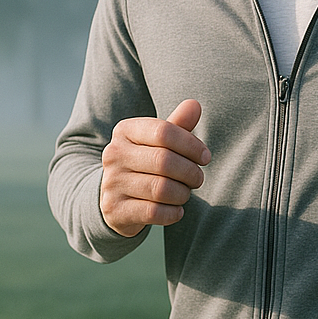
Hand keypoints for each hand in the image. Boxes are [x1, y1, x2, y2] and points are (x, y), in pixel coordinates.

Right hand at [99, 99, 209, 237]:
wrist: (115, 197)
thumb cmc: (146, 163)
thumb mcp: (160, 142)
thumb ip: (178, 125)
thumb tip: (195, 105)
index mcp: (125, 131)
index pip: (164, 132)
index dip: (191, 145)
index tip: (205, 157)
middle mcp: (114, 154)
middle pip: (164, 161)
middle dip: (190, 172)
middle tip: (198, 179)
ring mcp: (112, 183)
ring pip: (161, 189)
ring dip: (182, 194)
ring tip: (185, 193)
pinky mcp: (115, 210)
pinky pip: (153, 212)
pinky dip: (173, 213)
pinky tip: (176, 210)